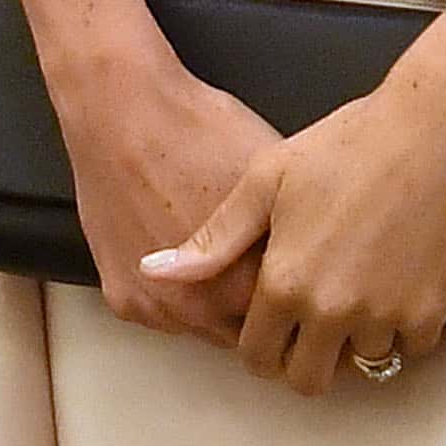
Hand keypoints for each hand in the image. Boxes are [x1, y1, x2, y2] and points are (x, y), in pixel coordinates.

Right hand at [62, 19, 284, 330]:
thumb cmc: (199, 132)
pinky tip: (191, 258)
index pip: (293, 323)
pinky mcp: (122, 298)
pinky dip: (180, 296)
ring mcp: (154, 308)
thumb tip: (324, 261)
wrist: (122, 110)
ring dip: (220, 309)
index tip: (312, 294)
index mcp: (245, 285)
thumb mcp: (275, 183)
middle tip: (272, 280)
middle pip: (248, 335)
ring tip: (225, 263)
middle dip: (265, 317)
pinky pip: (163, 313)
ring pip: (204, 329)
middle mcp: (197, 310)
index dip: (305, 305)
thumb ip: (298, 239)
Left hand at [158, 39, 445, 395]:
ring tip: (357, 293)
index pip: (257, 357)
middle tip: (310, 328)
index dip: (258, 349)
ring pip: (362, 362)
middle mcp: (332, 312)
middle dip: (303, 361)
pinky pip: (411, 345)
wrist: (435, 128)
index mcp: (285, 284)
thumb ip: (215, 238)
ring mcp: (384, 315)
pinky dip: (403, 327)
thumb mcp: (268, 180)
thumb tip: (155, 271)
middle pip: (308, 380)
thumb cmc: (350, 144)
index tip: (269, 330)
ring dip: (356, 339)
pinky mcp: (430, 310)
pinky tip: (396, 286)